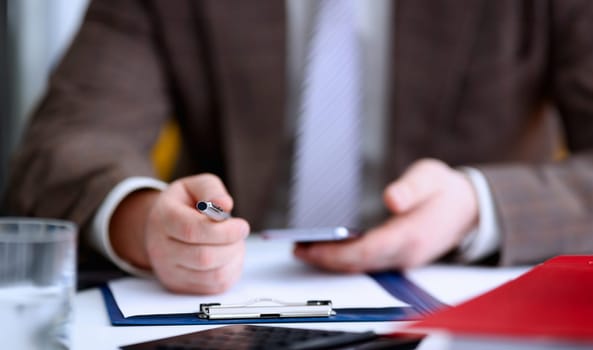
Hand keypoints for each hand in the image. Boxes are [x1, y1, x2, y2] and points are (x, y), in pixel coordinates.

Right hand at [110, 174, 249, 293]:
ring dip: (233, 258)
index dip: (223, 230)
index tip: (242, 225)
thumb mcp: (194, 186)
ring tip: (233, 243)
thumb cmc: (184, 205)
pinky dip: (231, 271)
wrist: (162, 228)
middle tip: (240, 232)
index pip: (192, 230)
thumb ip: (211, 190)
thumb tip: (225, 204)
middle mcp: (161, 249)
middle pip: (204, 257)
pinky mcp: (181, 287)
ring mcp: (169, 272)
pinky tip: (228, 256)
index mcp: (163, 219)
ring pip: (213, 275)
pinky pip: (215, 287)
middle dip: (232, 245)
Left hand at [294, 159, 478, 271]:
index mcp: (411, 235)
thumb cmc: (445, 191)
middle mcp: (405, 253)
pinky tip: (326, 250)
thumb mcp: (431, 177)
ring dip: (331, 261)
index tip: (309, 247)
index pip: (366, 251)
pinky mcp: (398, 257)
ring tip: (303, 248)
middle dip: (325, 259)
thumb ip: (411, 188)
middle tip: (297, 248)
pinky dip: (344, 259)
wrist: (468, 209)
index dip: (335, 252)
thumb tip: (392, 198)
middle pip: (358, 264)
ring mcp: (402, 258)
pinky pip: (367, 263)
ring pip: (361, 266)